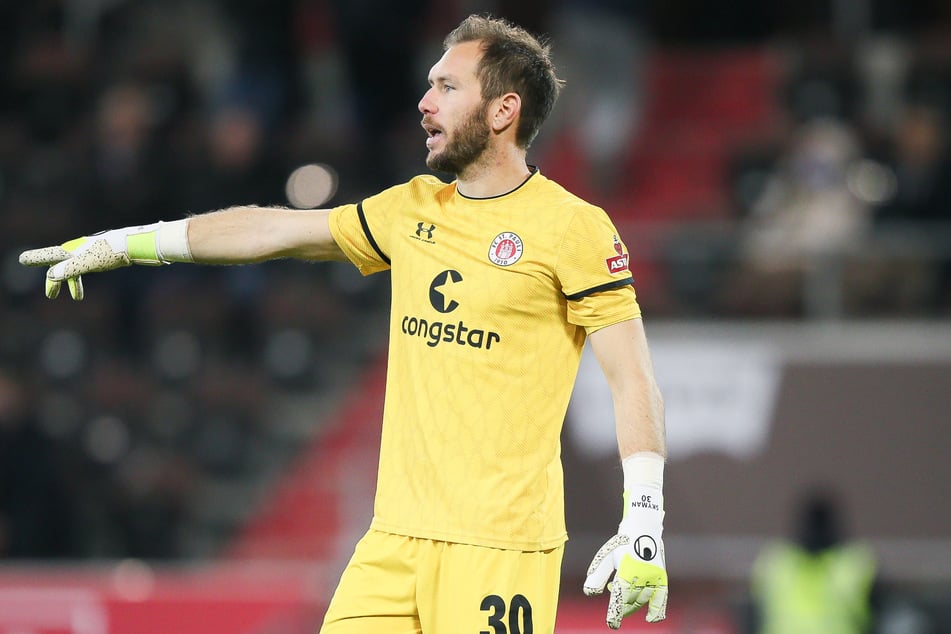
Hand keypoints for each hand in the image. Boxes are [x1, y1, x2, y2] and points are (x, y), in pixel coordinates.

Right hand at [19, 224, 170, 299]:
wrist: (135, 244)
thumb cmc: (111, 253)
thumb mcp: (87, 263)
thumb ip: (69, 269)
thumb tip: (51, 275)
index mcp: (73, 250)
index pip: (50, 256)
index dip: (37, 258)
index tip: (23, 259)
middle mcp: (80, 249)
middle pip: (62, 265)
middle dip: (56, 280)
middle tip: (51, 295)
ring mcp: (92, 252)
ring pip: (77, 268)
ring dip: (73, 283)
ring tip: (77, 298)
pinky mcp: (104, 255)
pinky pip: (89, 267)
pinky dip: (86, 277)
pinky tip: (91, 283)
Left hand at [584, 486, 667, 627]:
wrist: (642, 526)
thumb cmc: (621, 542)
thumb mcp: (606, 557)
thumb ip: (598, 576)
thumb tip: (589, 593)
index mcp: (625, 569)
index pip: (620, 597)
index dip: (615, 612)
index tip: (612, 624)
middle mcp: (640, 574)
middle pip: (631, 599)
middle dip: (623, 607)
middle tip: (617, 609)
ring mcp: (652, 575)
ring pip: (642, 598)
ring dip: (633, 604)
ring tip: (626, 601)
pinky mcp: (661, 574)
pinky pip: (661, 597)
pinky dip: (656, 609)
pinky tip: (651, 618)